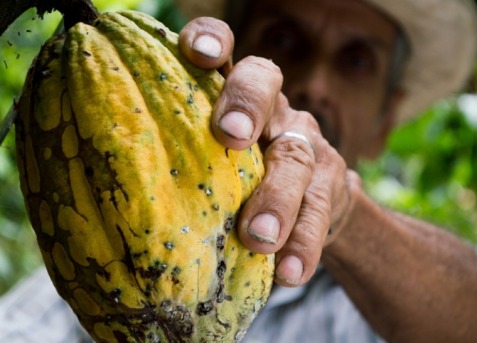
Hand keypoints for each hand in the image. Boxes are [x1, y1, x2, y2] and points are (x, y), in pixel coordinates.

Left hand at [179, 17, 356, 286]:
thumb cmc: (239, 183)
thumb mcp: (211, 163)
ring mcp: (306, 143)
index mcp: (233, 95)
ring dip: (277, 198)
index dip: (212, 40)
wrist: (312, 206)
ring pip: (296, 156)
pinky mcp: (332, 184)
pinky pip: (320, 211)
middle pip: (265, 84)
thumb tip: (99, 196)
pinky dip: (304, 243)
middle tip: (229, 136)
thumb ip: (180, 160)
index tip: (196, 53)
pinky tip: (290, 273)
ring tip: (259, 238)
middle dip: (247, 105)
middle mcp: (273, 108)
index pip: (224, 49)